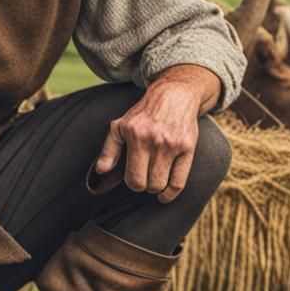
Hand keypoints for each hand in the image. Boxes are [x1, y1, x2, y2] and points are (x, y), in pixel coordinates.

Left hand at [94, 66, 218, 202]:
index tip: (134, 177)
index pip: (133, 178)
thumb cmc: (144, 114)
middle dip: (144, 186)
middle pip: (148, 184)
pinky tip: (165, 194)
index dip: (132, 183)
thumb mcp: (120, 126)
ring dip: (156, 187)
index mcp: (136, 137)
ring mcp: (173, 145)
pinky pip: (180, 182)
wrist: (174, 96)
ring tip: (154, 179)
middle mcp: (155, 141)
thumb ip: (109, 149)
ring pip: (162, 184)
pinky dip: (171, 193)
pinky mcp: (188, 148)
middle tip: (144, 177)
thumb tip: (101, 170)